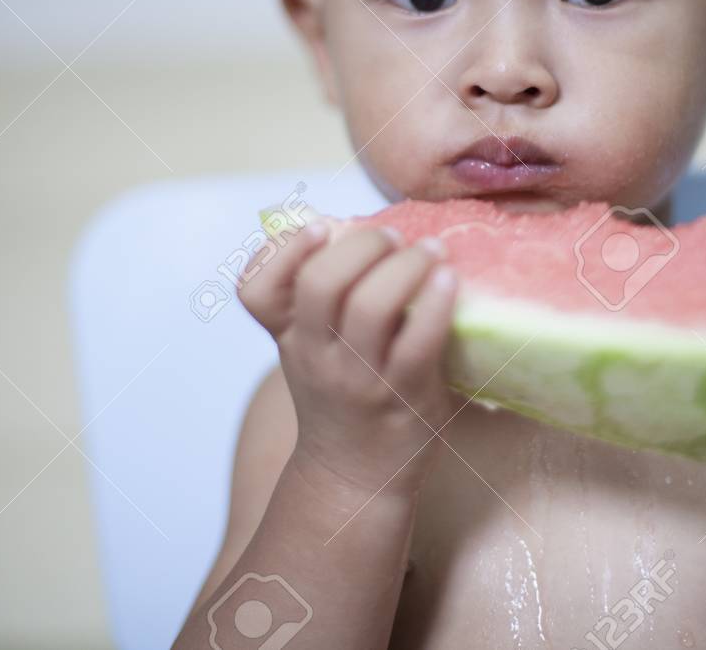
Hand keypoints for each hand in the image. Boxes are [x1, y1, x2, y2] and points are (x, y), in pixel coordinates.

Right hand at [238, 220, 458, 501]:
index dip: (282, 249)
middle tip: (391, 237)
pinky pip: (419, 340)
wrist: (355, 479)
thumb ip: (321, 302)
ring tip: (429, 251)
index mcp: (289, 337)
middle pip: (321, 284)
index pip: (255, 290)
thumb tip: (357, 226)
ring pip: (370, 305)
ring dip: (405, 265)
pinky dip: (437, 302)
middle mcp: (316, 355)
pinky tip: (450, 281)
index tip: (320, 226)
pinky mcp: (405, 393)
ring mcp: (359, 377)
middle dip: (361, 244)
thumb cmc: (343, 398)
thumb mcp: (313, 351)